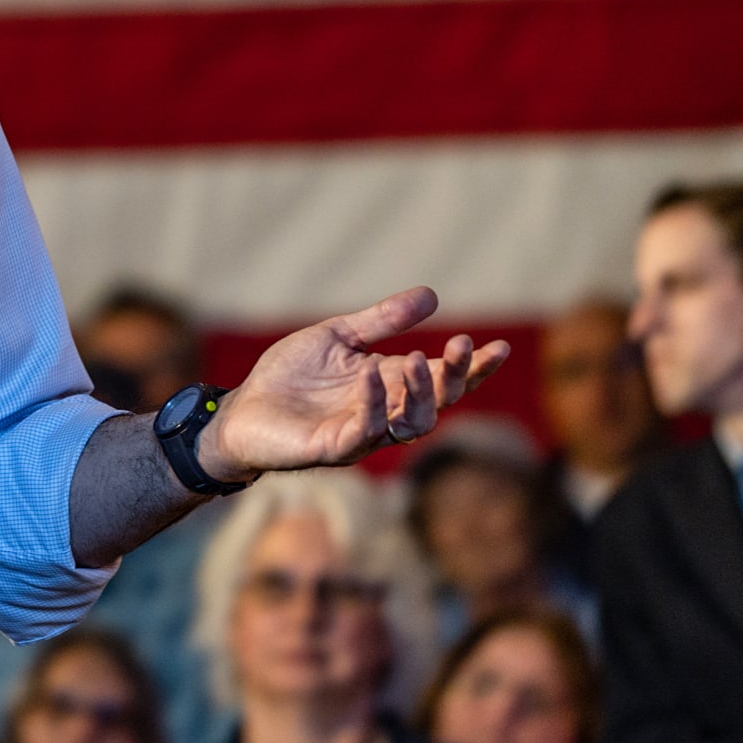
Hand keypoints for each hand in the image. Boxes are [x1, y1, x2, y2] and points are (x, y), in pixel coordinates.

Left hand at [200, 287, 509, 480]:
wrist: (242, 409)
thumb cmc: (289, 376)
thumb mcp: (337, 338)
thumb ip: (381, 321)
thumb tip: (432, 295)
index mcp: (390, 385)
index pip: (443, 379)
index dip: (473, 368)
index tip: (500, 348)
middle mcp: (384, 413)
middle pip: (438, 402)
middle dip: (455, 377)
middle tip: (460, 345)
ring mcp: (361, 433)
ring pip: (411, 425)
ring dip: (420, 394)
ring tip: (413, 359)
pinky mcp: (332, 447)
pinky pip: (363, 431)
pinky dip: (373, 403)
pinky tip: (371, 374)